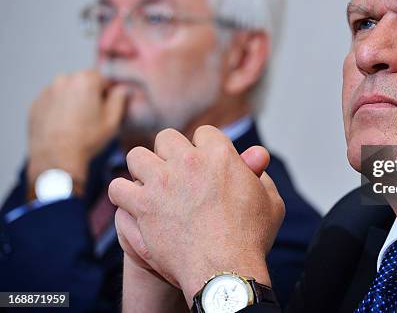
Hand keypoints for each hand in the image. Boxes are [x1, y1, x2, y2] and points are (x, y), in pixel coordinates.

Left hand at [27, 70, 126, 196]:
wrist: (55, 158)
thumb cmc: (87, 139)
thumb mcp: (112, 120)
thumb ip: (119, 99)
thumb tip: (121, 89)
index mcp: (85, 80)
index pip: (103, 78)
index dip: (108, 93)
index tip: (107, 108)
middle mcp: (64, 80)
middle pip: (83, 82)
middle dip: (89, 95)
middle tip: (92, 117)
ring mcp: (47, 91)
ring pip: (67, 91)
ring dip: (73, 101)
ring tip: (76, 123)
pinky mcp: (36, 104)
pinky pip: (52, 101)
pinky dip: (58, 109)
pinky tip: (63, 126)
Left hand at [109, 126, 284, 304]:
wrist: (225, 271)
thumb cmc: (251, 238)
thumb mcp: (269, 200)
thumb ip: (260, 172)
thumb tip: (257, 154)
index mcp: (220, 155)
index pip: (203, 133)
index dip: (203, 148)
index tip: (203, 164)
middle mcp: (189, 161)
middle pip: (167, 138)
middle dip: (169, 153)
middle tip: (175, 174)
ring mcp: (162, 182)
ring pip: (137, 156)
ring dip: (143, 169)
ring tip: (151, 186)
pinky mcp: (143, 205)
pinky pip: (118, 188)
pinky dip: (124, 196)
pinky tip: (134, 204)